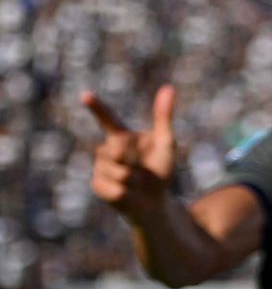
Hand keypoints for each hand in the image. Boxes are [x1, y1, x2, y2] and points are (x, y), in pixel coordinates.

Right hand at [83, 86, 177, 223]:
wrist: (153, 201)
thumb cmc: (159, 170)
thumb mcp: (166, 143)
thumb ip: (164, 117)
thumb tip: (169, 87)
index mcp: (120, 136)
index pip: (107, 119)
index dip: (96, 107)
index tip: (85, 95)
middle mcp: (105, 149)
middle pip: (119, 150)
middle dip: (136, 161)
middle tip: (143, 170)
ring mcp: (99, 167)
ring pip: (119, 171)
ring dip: (136, 180)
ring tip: (137, 183)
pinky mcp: (97, 185)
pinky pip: (116, 188)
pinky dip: (129, 193)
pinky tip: (128, 193)